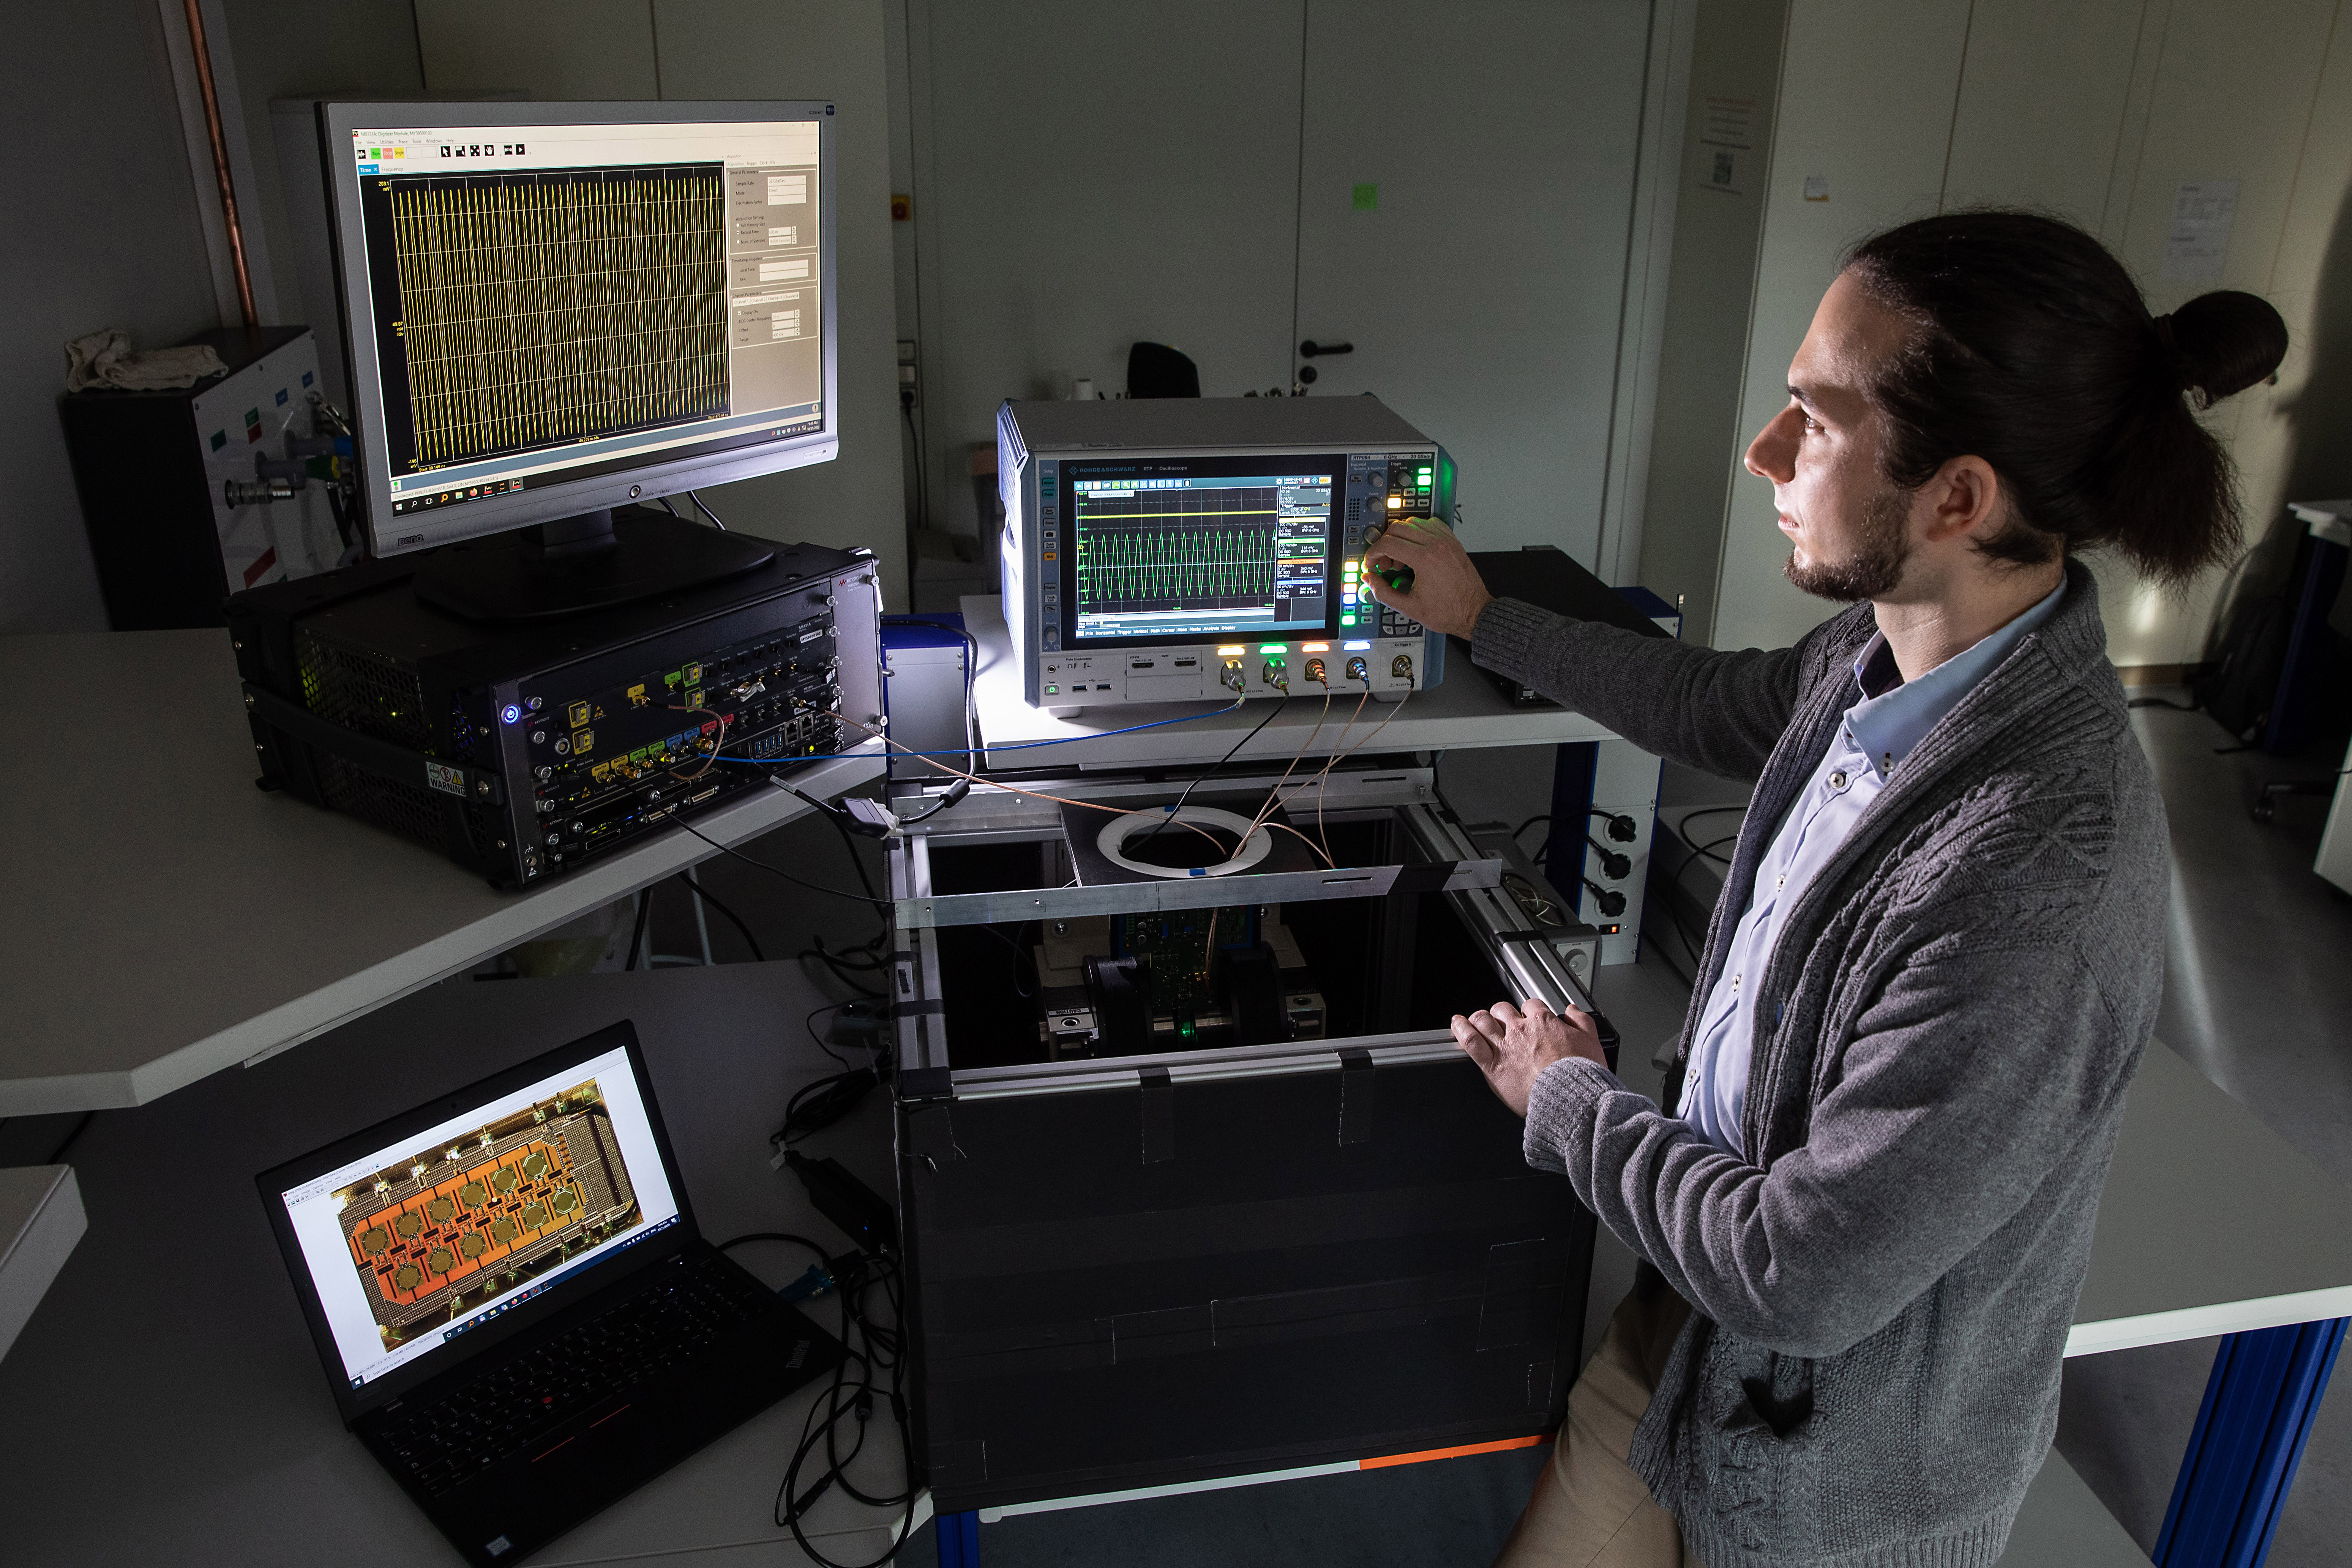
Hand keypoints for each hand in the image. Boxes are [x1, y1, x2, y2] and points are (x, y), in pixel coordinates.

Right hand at [1360, 515, 1491, 638]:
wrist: (1474, 612)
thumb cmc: (1449, 611)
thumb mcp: (1409, 607)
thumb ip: (1383, 593)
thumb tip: (1370, 580)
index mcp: (1424, 559)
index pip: (1387, 543)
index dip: (1373, 554)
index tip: (1372, 564)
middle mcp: (1436, 545)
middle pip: (1397, 528)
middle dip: (1384, 544)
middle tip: (1385, 563)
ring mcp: (1446, 541)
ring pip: (1413, 522)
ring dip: (1400, 536)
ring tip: (1400, 556)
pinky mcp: (1453, 542)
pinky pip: (1431, 524)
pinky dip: (1419, 531)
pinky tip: (1416, 547)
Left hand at [1452, 997, 1605, 1116]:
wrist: (1569, 1100)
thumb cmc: (1580, 1076)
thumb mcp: (1591, 1042)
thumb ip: (1581, 1021)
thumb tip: (1573, 1011)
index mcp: (1544, 1023)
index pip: (1530, 1006)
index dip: (1529, 1011)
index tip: (1530, 1018)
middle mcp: (1521, 1031)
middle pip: (1503, 1010)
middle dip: (1503, 1013)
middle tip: (1504, 1022)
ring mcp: (1505, 1047)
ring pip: (1484, 1021)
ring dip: (1480, 1018)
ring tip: (1477, 1020)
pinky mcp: (1492, 1066)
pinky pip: (1471, 1041)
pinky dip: (1461, 1029)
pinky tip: (1457, 1024)